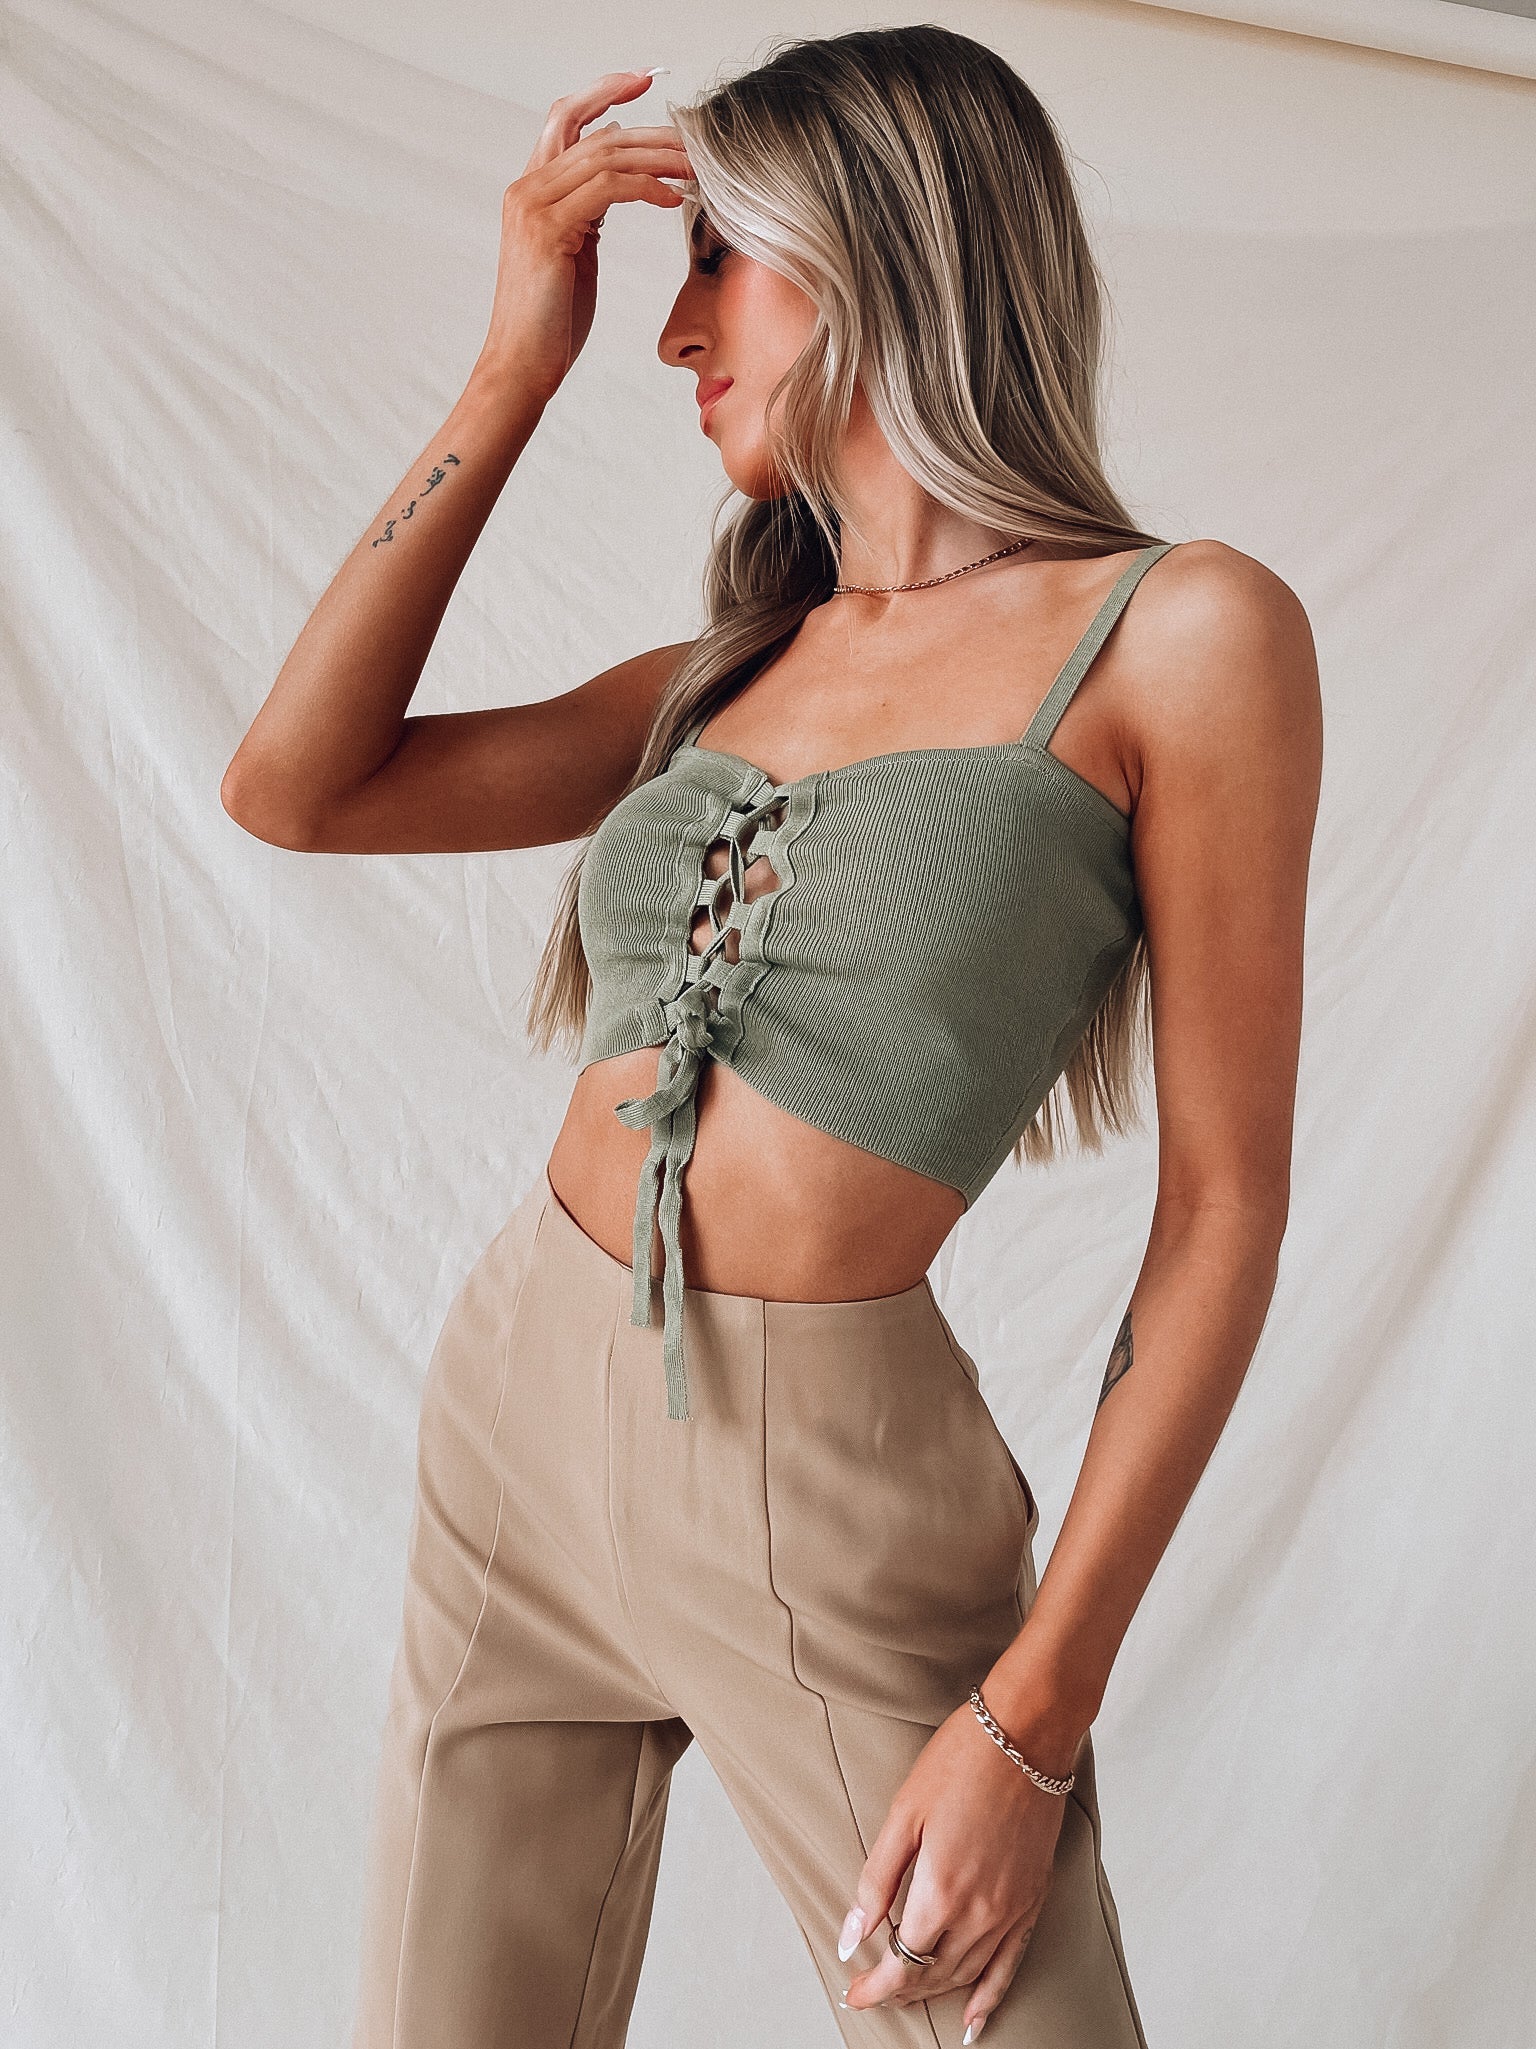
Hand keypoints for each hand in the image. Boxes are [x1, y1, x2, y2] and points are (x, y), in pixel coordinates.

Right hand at [478, 70, 692, 401]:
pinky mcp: (548, 228)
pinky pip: (608, 188)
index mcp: (532, 190)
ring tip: (695, 169)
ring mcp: (533, 205)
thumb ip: (588, 215)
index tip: (644, 82)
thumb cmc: (551, 323)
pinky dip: (646, 187)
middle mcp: (527, 188)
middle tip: (694, 139)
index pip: (566, 118)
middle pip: (595, 133)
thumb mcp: (574, 255)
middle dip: (651, 133)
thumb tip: (620, 188)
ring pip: (605, 156)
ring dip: (658, 159)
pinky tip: (673, 198)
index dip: (604, 93)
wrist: (520, 366)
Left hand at [838, 1699, 1073, 2041]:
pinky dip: (990, 1996)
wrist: (1025, 1734)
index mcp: (942, 1891)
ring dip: (934, 1992)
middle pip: (933, 1975)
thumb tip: (851, 1936)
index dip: (874, 1987)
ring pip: (967, 1974)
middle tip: (870, 1991)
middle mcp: (980, 1912)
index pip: (902, 1964)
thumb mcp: (904, 1813)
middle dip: (898, 1991)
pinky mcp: (1033, 1899)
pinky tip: (975, 2019)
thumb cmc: (960, 1761)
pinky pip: (1010, 1965)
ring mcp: (1011, 1909)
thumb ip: (876, 1881)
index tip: (852, 1991)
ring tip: (907, 1997)